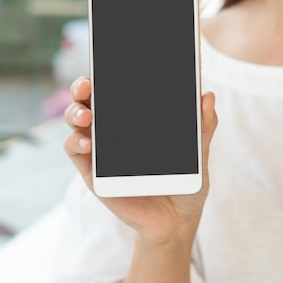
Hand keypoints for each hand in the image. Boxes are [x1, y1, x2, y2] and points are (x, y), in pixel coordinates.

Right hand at [63, 77, 217, 245]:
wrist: (178, 220)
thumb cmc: (188, 182)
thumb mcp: (199, 153)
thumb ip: (203, 127)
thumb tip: (207, 95)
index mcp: (139, 119)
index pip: (119, 89)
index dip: (110, 73)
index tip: (109, 61)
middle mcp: (116, 129)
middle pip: (91, 100)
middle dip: (83, 87)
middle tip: (87, 85)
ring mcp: (103, 150)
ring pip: (78, 122)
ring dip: (76, 114)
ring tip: (86, 116)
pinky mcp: (94, 173)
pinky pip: (76, 153)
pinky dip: (75, 145)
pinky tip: (85, 143)